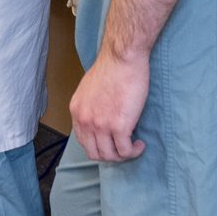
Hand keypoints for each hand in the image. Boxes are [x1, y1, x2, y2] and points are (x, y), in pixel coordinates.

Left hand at [67, 47, 149, 162]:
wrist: (122, 59)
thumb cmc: (111, 70)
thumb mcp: (89, 90)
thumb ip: (90, 107)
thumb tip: (99, 120)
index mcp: (76, 111)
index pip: (83, 141)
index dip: (99, 146)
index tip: (111, 142)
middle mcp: (85, 120)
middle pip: (95, 153)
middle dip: (111, 155)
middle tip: (123, 147)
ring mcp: (101, 125)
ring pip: (110, 156)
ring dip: (123, 155)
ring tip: (133, 145)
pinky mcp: (119, 127)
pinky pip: (125, 151)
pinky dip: (134, 151)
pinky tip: (140, 143)